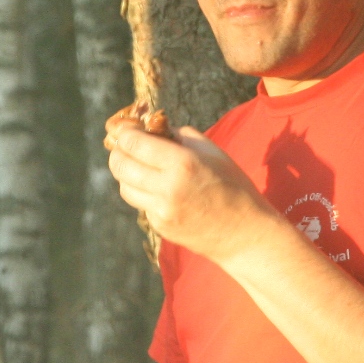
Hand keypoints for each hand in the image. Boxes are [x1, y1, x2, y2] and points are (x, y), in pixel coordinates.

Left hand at [105, 123, 279, 264]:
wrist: (245, 234)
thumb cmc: (234, 187)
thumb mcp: (213, 152)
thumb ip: (181, 136)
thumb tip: (153, 128)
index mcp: (182, 163)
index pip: (133, 143)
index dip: (125, 133)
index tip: (127, 128)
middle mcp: (167, 188)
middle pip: (120, 165)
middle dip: (118, 151)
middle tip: (126, 145)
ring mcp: (161, 211)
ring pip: (124, 186)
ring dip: (126, 173)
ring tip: (140, 165)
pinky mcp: (160, 226)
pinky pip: (140, 204)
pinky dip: (143, 192)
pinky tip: (159, 188)